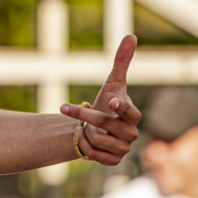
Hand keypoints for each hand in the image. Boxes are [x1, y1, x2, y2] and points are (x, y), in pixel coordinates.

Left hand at [61, 35, 139, 164]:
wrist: (97, 128)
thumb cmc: (108, 102)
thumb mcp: (113, 82)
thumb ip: (122, 61)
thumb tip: (131, 36)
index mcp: (133, 115)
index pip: (130, 111)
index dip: (122, 107)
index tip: (112, 102)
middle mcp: (131, 134)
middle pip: (104, 124)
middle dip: (83, 115)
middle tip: (65, 106)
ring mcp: (123, 149)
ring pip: (95, 139)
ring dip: (83, 131)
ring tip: (85, 127)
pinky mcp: (112, 161)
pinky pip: (91, 154)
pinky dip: (82, 144)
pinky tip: (83, 138)